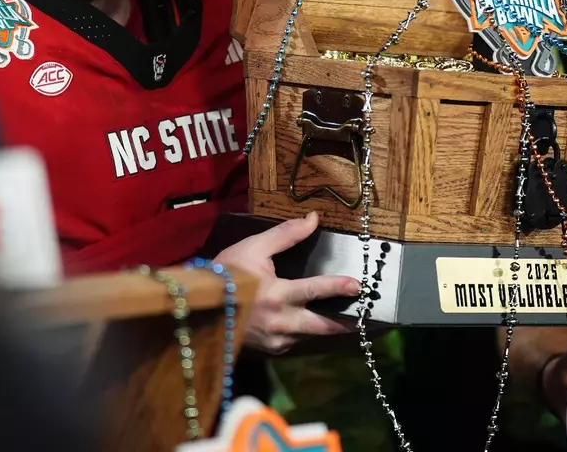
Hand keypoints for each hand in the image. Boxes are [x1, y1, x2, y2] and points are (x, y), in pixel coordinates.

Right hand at [214, 212, 359, 353]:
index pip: (315, 291)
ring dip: (330, 327)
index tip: (358, 286)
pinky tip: (320, 324)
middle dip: (347, 323)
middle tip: (369, 319)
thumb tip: (313, 218)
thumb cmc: (226, 273)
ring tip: (353, 321)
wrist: (197, 305)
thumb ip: (286, 234)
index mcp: (275, 295)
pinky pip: (297, 340)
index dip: (338, 287)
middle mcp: (279, 322)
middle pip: (323, 326)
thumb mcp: (254, 248)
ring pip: (311, 335)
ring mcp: (275, 340)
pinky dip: (310, 332)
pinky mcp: (271, 349)